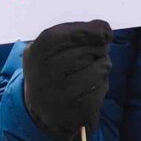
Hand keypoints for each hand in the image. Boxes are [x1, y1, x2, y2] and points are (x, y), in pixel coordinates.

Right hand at [22, 19, 111, 140]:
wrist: (47, 112)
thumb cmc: (55, 73)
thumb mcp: (51, 52)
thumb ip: (73, 36)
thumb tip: (103, 29)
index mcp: (35, 54)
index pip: (58, 36)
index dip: (85, 30)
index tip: (106, 31)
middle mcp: (43, 74)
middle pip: (86, 51)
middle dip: (98, 49)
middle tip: (93, 54)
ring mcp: (60, 92)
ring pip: (100, 67)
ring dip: (103, 66)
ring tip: (89, 72)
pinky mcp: (77, 107)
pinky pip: (102, 85)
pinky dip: (102, 84)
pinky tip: (90, 88)